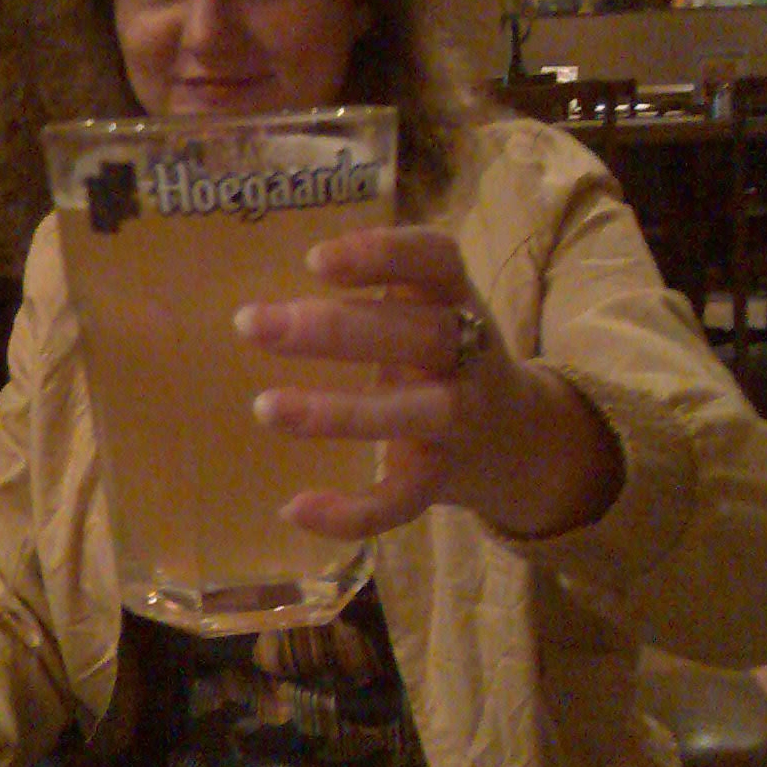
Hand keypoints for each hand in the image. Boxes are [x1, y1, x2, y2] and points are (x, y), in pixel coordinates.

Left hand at [234, 225, 622, 539]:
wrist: (515, 438)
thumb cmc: (438, 357)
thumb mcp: (423, 309)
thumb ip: (370, 289)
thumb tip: (264, 298)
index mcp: (456, 298)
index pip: (436, 260)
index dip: (382, 254)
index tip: (315, 260)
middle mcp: (469, 354)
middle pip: (417, 334)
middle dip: (333, 328)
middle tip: (251, 324)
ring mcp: (461, 419)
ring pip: (413, 413)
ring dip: (339, 412)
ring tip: (265, 407)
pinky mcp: (443, 479)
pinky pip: (401, 500)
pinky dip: (352, 512)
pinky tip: (294, 508)